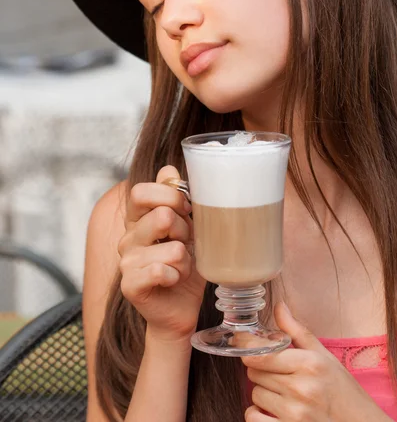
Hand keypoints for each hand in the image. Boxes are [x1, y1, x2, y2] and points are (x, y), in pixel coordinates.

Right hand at [118, 166, 205, 343]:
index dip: (170, 196)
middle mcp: (128, 236)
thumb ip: (177, 198)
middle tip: (186, 245)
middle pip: (162, 216)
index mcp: (139, 218)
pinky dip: (177, 276)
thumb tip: (168, 169)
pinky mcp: (130, 285)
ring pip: (172, 248)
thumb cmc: (186, 264)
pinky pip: (162, 270)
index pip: (141, 191)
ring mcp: (126, 261)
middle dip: (186, 231)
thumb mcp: (188, 227)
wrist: (182, 308)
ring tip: (182, 267)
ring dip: (186, 260)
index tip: (188, 209)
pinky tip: (173, 281)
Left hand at [242, 302, 390, 421]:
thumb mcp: (322, 355)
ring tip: (281, 392)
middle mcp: (301, 388)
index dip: (247, 347)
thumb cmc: (341, 389)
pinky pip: (253, 418)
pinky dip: (258, 414)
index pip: (261, 354)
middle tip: (276, 372)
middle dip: (260, 369)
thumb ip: (295, 330)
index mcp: (309, 364)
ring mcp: (295, 414)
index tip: (240, 342)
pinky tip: (273, 409)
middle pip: (255, 372)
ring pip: (255, 395)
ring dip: (262, 392)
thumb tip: (278, 305)